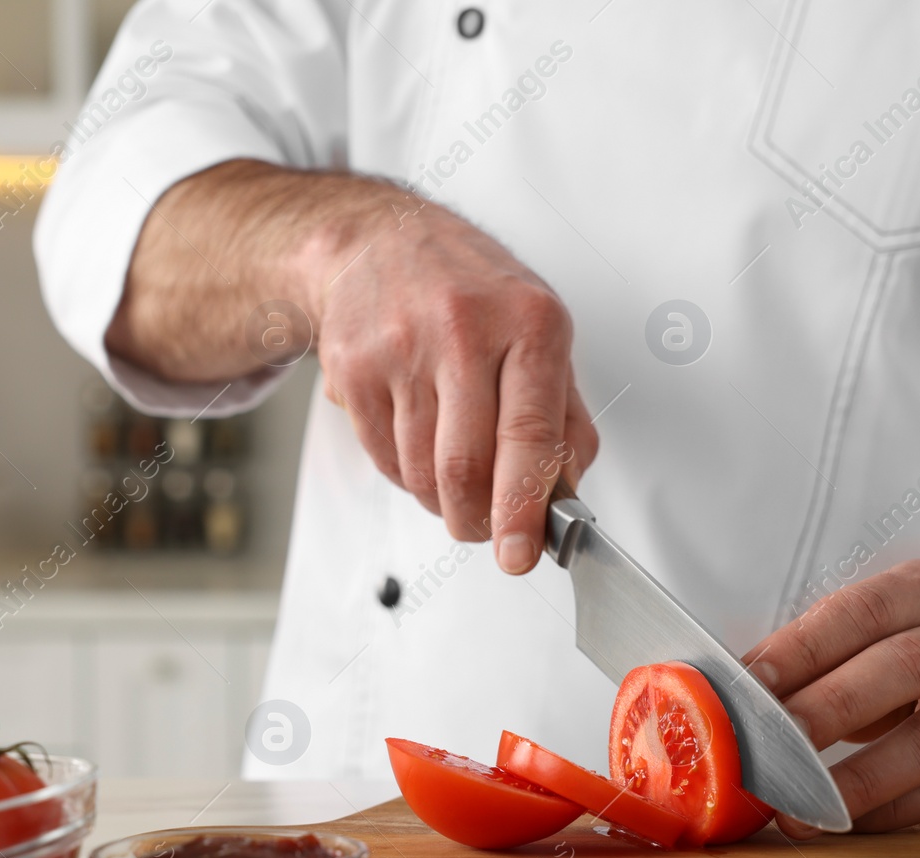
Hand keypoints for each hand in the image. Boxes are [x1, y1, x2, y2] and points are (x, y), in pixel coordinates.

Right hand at [105, 160, 597, 574]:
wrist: (377, 241)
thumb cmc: (471, 291)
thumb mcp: (538, 330)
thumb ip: (564, 415)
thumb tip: (566, 494)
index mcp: (528, 323)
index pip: (529, 435)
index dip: (523, 508)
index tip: (519, 553)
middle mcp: (463, 330)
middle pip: (462, 469)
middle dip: (476, 521)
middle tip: (486, 530)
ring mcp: (400, 348)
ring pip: (420, 473)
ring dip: (440, 500)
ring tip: (452, 475)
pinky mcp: (353, 369)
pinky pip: (383, 458)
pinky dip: (405, 473)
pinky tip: (417, 441)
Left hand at [744, 559, 919, 836]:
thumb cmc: (905, 656)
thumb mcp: (869, 632)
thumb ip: (809, 652)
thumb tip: (724, 693)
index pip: (865, 609)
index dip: (805, 645)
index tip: (750, 681)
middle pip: (904, 668)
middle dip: (829, 707)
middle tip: (771, 743)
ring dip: (857, 778)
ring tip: (797, 806)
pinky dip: (890, 812)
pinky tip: (842, 822)